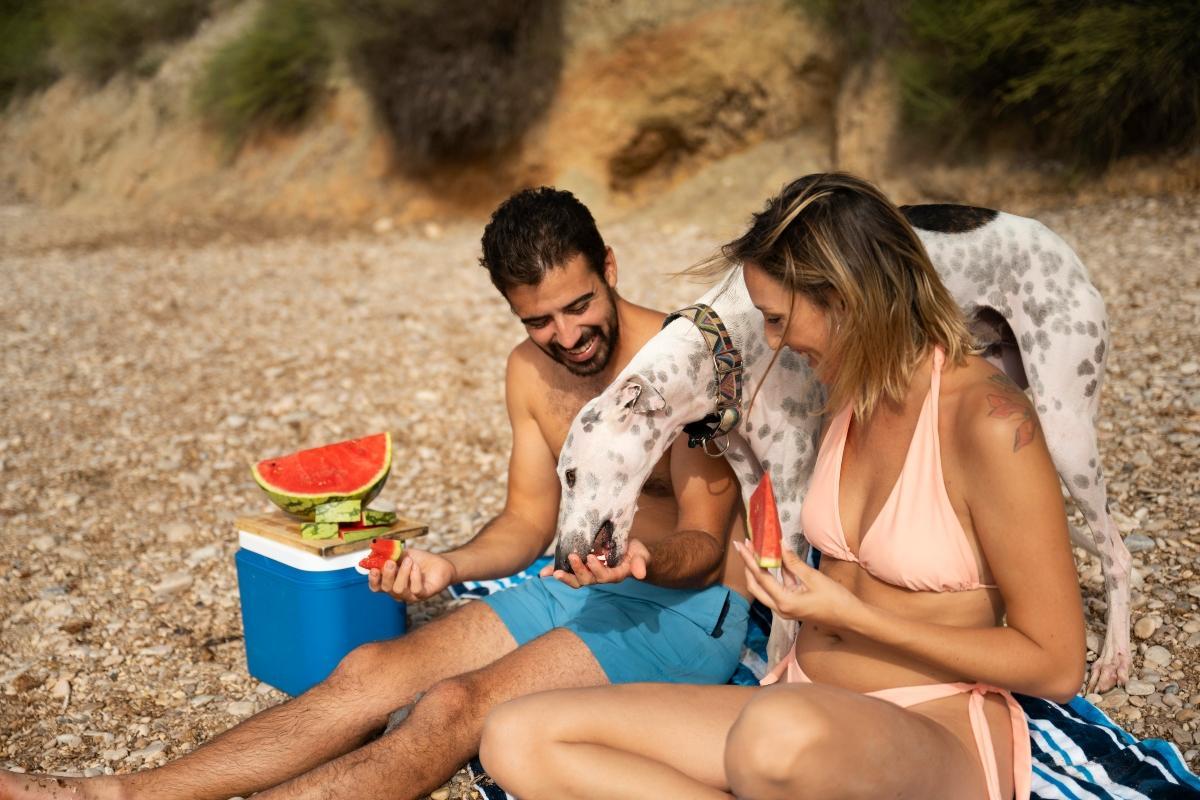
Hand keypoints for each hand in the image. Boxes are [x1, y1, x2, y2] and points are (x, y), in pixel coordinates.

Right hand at [368, 548, 456, 602]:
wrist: (440, 563)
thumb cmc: (420, 560)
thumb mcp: (404, 555)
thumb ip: (392, 554)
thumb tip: (379, 550)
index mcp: (391, 583)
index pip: (376, 587)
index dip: (373, 580)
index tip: (373, 569)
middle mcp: (399, 592)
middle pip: (386, 589)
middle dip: (387, 574)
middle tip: (391, 562)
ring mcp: (411, 595)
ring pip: (399, 590)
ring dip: (402, 573)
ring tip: (409, 561)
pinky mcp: (424, 594)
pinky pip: (416, 590)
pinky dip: (415, 576)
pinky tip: (417, 567)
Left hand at [540, 538, 650, 588]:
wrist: (629, 550)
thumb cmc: (635, 552)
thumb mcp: (641, 555)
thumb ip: (640, 563)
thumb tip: (641, 574)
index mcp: (614, 575)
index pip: (604, 576)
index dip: (597, 569)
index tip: (591, 557)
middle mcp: (600, 576)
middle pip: (587, 580)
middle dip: (578, 571)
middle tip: (572, 557)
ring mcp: (589, 573)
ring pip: (576, 580)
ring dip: (565, 576)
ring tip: (555, 572)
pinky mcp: (581, 567)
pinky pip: (567, 572)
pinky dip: (555, 571)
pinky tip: (543, 573)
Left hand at [734, 540, 863, 629]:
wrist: (850, 617)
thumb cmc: (835, 599)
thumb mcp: (813, 578)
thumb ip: (794, 562)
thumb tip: (779, 544)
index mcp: (784, 602)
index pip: (760, 577)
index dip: (749, 559)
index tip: (741, 544)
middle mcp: (780, 608)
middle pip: (755, 585)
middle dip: (748, 565)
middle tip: (744, 545)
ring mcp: (785, 608)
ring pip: (764, 587)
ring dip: (759, 569)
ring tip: (755, 548)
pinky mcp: (791, 605)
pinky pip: (777, 588)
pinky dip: (775, 574)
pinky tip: (775, 558)